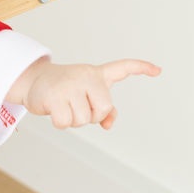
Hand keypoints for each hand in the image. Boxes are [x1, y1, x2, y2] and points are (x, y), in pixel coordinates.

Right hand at [6, 58, 160, 129]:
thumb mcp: (86, 95)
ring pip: (83, 119)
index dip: (142, 68)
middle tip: (78, 106)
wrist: (34, 81)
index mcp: (97, 74)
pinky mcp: (55, 95)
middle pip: (103, 108)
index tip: (159, 70)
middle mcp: (86, 76)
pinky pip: (65, 122)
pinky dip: (59, 122)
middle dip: (92, 115)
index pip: (123, 68)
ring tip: (64, 105)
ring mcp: (70, 84)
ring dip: (73, 119)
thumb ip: (104, 109)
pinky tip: (53, 108)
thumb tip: (108, 124)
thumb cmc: (65, 89)